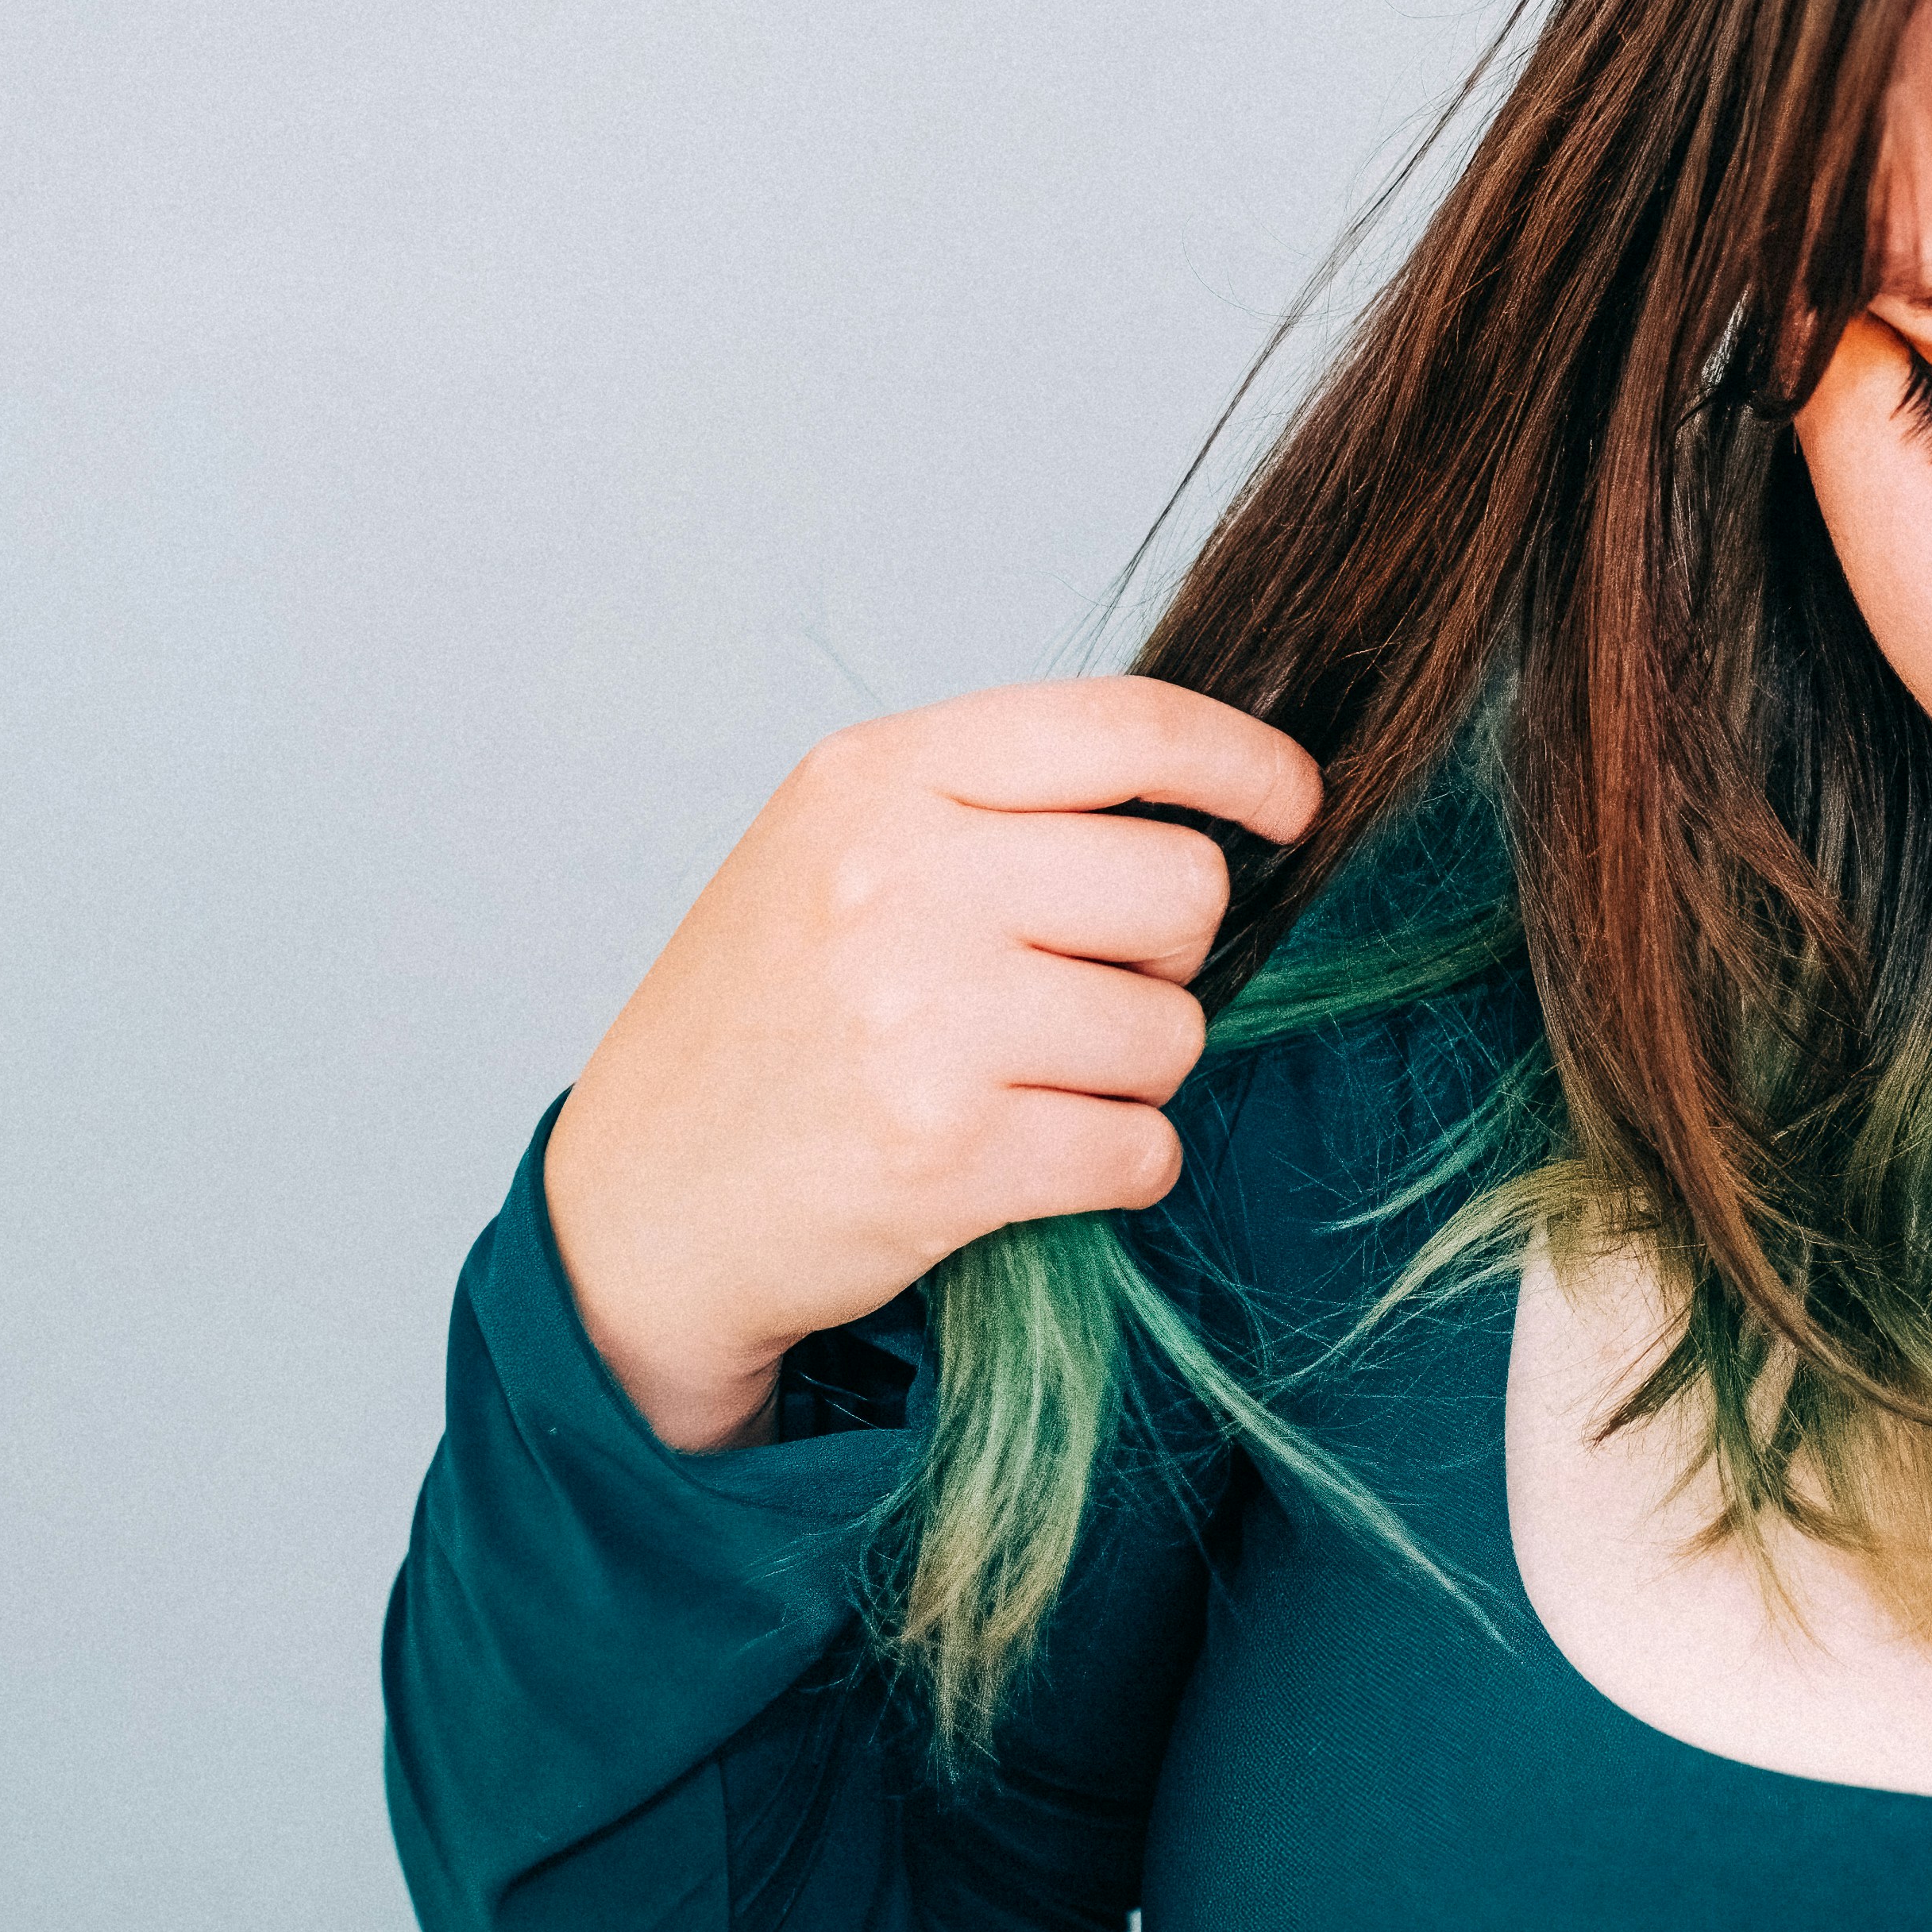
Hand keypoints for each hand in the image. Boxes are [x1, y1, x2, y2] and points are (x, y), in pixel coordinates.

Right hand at [541, 677, 1319, 1449]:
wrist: (640, 1206)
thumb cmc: (763, 1017)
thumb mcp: (834, 849)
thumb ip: (992, 805)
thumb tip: (1201, 805)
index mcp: (877, 779)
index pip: (1122, 725)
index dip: (1241, 761)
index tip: (1291, 803)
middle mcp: (899, 880)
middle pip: (1180, 886)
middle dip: (1168, 951)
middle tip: (1086, 988)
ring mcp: (924, 1019)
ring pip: (1172, 1030)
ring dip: (1134, 1072)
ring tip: (1027, 1081)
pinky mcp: (952, 1156)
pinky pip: (1142, 1147)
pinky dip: (1117, 1164)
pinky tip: (1031, 1157)